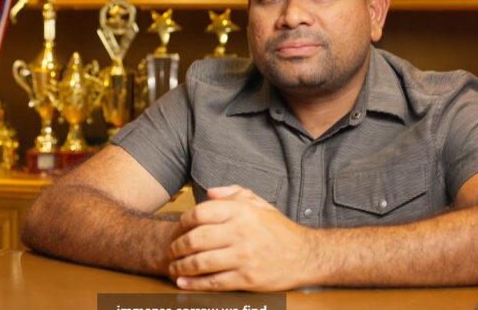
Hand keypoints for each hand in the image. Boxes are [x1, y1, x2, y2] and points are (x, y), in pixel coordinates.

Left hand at [168, 185, 316, 290]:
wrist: (305, 256)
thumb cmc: (279, 230)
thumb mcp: (260, 204)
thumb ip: (234, 194)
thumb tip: (210, 192)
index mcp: (242, 211)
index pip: (200, 213)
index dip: (183, 221)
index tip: (178, 228)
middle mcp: (241, 232)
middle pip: (195, 238)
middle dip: (177, 246)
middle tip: (171, 250)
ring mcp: (243, 257)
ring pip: (200, 262)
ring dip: (181, 266)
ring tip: (174, 267)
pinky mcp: (246, 279)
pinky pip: (213, 282)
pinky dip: (194, 284)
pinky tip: (184, 283)